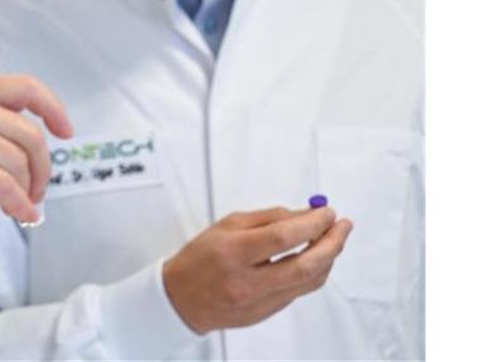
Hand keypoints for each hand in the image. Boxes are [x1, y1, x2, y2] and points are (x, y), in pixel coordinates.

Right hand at [0, 76, 72, 225]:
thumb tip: (22, 154)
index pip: (25, 88)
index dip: (53, 108)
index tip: (65, 130)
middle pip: (30, 135)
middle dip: (42, 168)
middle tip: (38, 189)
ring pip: (19, 164)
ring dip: (28, 190)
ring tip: (21, 204)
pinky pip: (6, 187)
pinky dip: (20, 205)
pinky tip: (22, 215)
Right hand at [162, 206, 352, 333]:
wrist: (183, 298)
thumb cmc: (200, 258)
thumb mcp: (227, 226)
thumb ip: (267, 219)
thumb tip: (303, 214)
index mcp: (234, 253)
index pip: (284, 237)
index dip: (312, 223)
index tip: (326, 212)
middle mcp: (249, 281)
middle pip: (305, 264)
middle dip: (332, 243)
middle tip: (342, 226)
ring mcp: (260, 301)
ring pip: (309, 281)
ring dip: (328, 258)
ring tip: (334, 240)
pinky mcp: (269, 313)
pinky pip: (300, 291)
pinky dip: (314, 272)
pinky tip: (316, 258)